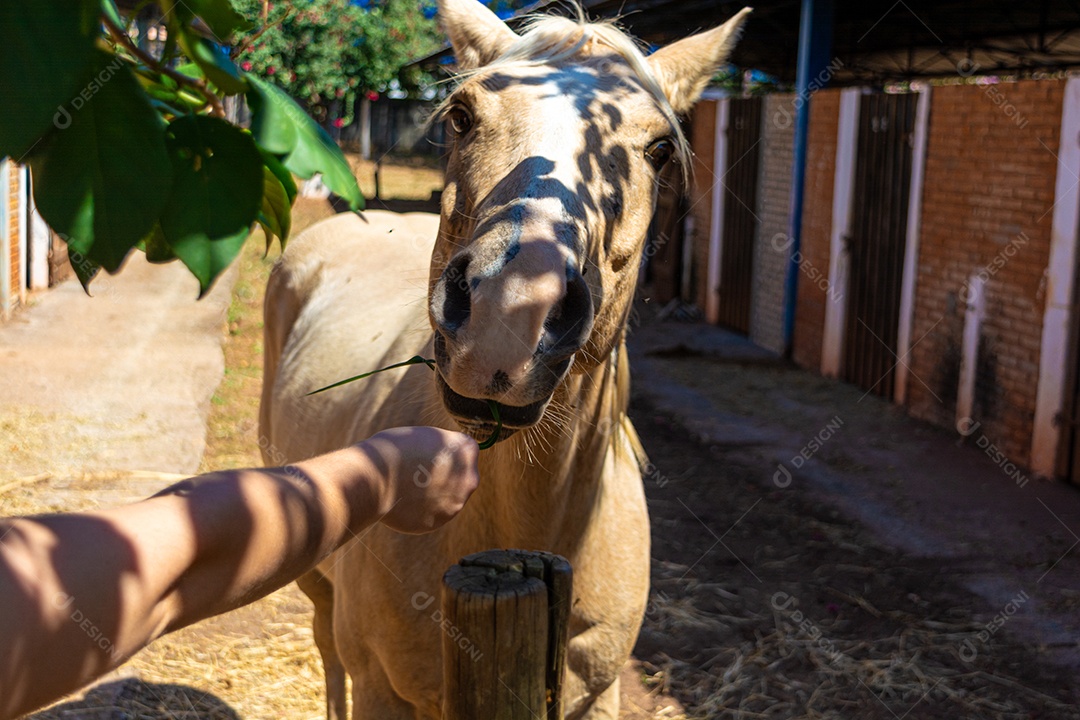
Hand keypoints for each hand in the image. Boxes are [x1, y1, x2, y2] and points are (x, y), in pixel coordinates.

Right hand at [358, 427, 479, 532]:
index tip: (429, 452)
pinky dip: (420, 509)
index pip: (466, 449)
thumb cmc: (393, 450)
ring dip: (432, 494)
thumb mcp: (424, 436)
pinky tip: (402, 501)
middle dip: (444, 475)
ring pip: (447, 498)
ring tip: (406, 486)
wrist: (374, 479)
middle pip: (461, 476)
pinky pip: (431, 514)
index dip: (446, 450)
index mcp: (466, 450)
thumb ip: (441, 448)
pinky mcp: (438, 522)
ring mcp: (455, 503)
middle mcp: (468, 478)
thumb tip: (445, 460)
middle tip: (418, 471)